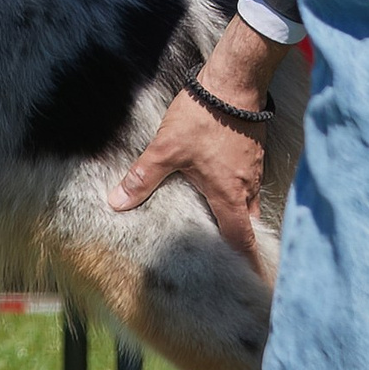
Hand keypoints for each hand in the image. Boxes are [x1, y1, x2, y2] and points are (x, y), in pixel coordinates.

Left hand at [107, 21, 287, 270]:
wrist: (233, 82)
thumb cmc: (202, 117)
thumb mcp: (166, 149)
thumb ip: (143, 178)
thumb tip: (116, 204)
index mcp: (229, 197)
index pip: (241, 243)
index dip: (245, 266)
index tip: (247, 287)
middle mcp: (246, 190)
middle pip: (244, 227)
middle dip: (236, 246)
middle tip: (224, 262)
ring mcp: (252, 171)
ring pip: (245, 204)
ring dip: (233, 218)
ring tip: (215, 229)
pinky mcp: (251, 154)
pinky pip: (244, 184)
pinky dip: (233, 193)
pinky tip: (215, 189)